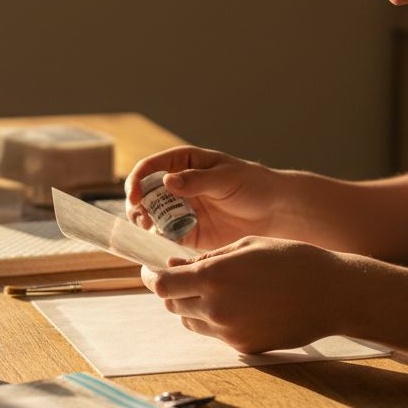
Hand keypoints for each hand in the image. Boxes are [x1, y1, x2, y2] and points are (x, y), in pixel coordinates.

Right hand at [125, 146, 283, 249]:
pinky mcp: (186, 232)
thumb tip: (167, 181)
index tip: (134, 196)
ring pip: (150, 216)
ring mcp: (180, 209)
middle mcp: (176, 186)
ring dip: (145, 224)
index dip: (137, 180)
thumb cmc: (252, 184)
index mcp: (183, 163)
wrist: (273, 212)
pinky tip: (162, 244)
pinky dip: (159, 241)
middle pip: (144, 194)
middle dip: (138, 205)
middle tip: (143, 218)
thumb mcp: (226, 178)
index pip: (150, 167)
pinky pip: (165, 237)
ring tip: (152, 230)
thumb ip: (197, 180)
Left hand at [142, 236, 346, 353]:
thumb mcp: (247, 246)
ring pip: (190, 321)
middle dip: (173, 290)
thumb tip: (175, 266)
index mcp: (215, 276)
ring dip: (192, 306)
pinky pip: (215, 334)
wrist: (332, 294)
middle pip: (171, 304)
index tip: (150, 271)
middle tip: (185, 277)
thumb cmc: (292, 261)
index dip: (150, 277)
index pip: (162, 284)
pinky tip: (239, 305)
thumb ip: (207, 259)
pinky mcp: (243, 347)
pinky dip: (216, 320)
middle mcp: (216, 307)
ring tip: (217, 290)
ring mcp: (229, 331)